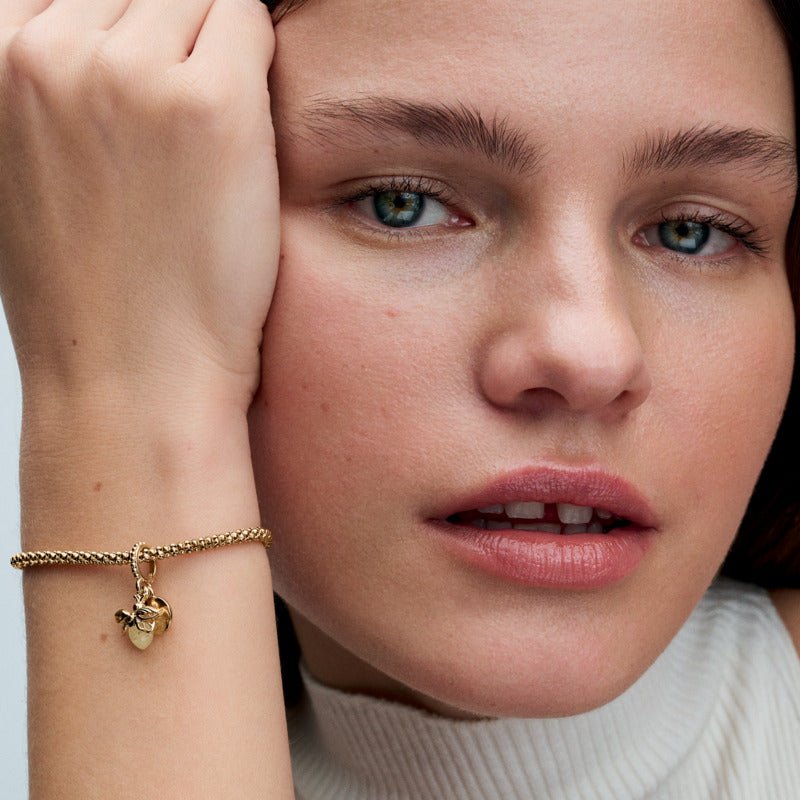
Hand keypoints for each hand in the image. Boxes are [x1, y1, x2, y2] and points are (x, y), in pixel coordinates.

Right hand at [0, 0, 277, 413]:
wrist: (131, 377)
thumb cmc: (94, 291)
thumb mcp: (28, 168)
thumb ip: (55, 85)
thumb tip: (121, 32)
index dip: (129, 26)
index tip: (152, 78)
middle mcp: (47, 53)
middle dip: (172, 34)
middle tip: (184, 123)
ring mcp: (127, 74)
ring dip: (214, 50)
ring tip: (207, 140)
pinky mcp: (209, 105)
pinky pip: (250, 22)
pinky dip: (255, 66)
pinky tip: (240, 139)